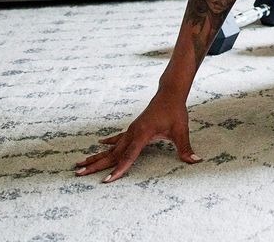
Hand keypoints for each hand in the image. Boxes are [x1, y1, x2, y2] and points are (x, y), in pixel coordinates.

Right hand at [74, 93, 200, 182]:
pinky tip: (99, 146)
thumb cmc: (175, 111)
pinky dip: (108, 144)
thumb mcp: (181, 131)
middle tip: (78, 174)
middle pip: (112, 154)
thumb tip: (195, 161)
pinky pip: (117, 138)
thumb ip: (185, 148)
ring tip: (79, 164)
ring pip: (111, 148)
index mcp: (142, 134)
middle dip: (96, 165)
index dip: (119, 170)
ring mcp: (131, 130)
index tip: (106, 181)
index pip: (128, 157)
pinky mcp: (133, 128)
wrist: (170, 94)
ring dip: (96, 157)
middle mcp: (132, 133)